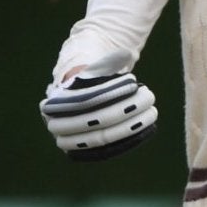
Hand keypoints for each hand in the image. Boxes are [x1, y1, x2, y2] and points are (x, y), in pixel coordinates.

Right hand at [40, 48, 157, 160]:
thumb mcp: (94, 69)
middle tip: (150, 96)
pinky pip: (108, 151)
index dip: (112, 92)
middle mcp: (56, 123)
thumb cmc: (88, 80)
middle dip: (126, 109)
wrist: (78, 100)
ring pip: (102, 138)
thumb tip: (127, 54)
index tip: (135, 82)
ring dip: (130, 127)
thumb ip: (107, 62)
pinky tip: (146, 130)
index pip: (86, 99)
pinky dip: (128, 142)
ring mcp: (69, 141)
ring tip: (152, 112)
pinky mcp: (84, 153)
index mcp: (54, 101)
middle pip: (95, 120)